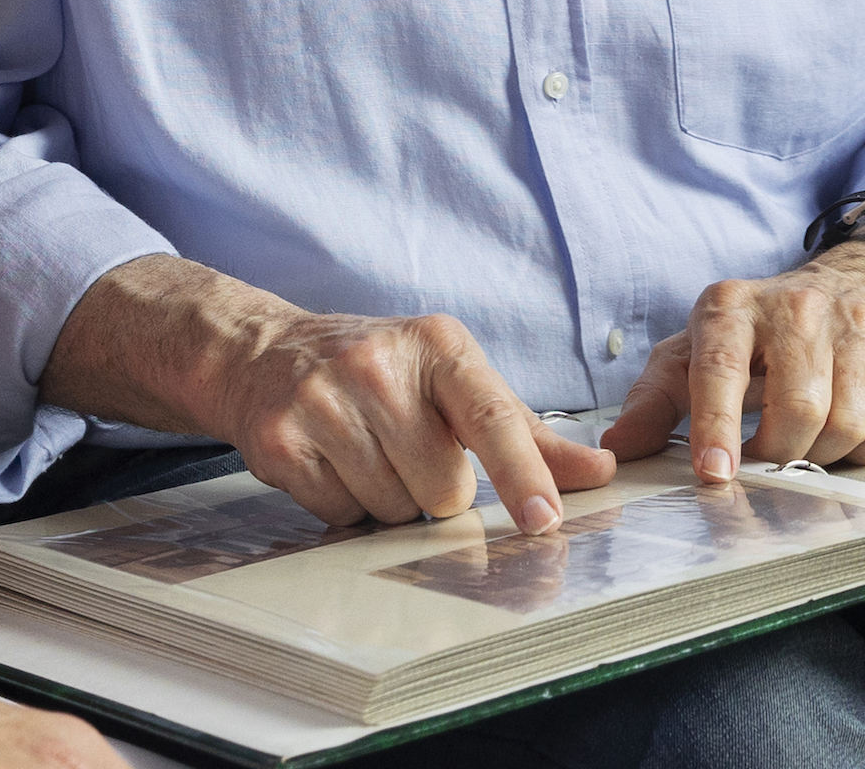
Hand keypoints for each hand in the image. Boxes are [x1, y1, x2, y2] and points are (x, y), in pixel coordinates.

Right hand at [43, 256, 617, 533]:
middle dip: (434, 489)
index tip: (544, 519)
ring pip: (392, 509)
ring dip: (388, 499)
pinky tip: (330, 460)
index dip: (521, 472)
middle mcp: (378, 364)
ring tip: (364, 450)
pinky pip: (340, 515)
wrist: (262, 352)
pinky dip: (342, 503)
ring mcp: (323, 400)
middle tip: (406, 449)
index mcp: (438, 345)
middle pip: (444, 488)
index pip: (491, 415)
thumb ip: (527, 431)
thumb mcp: (453, 381)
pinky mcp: (280, 439)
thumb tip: (601, 471)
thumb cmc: (380, 372)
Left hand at [601, 197, 864, 473]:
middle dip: (781, 453)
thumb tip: (615, 451)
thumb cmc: (768, 330)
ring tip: (810, 436)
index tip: (714, 472)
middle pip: (797, 410)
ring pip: (847, 424)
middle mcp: (797, 307)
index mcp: (731, 308)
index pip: (719, 369)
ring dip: (826, 452)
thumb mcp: (702, 349)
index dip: (716, 425)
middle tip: (771, 456)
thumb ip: (656, 400)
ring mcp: (859, 325)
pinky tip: (853, 427)